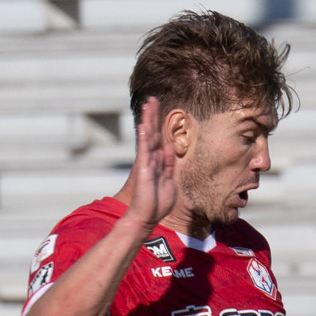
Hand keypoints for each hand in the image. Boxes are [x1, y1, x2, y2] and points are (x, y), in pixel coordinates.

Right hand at [125, 96, 177, 234]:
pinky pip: (144, 150)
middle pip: (153, 133)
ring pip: (148, 137)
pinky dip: (144, 137)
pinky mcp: (143, 168)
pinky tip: (143, 125)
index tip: (162, 111)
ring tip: (148, 104)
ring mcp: (146, 162)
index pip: (160, 139)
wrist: (147, 215)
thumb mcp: (170, 180)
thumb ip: (170, 164)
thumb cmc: (158, 202)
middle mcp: (152, 159)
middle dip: (153, 116)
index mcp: (159, 162)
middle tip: (153, 99)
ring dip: (148, 120)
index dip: (161, 125)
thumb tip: (172, 147)